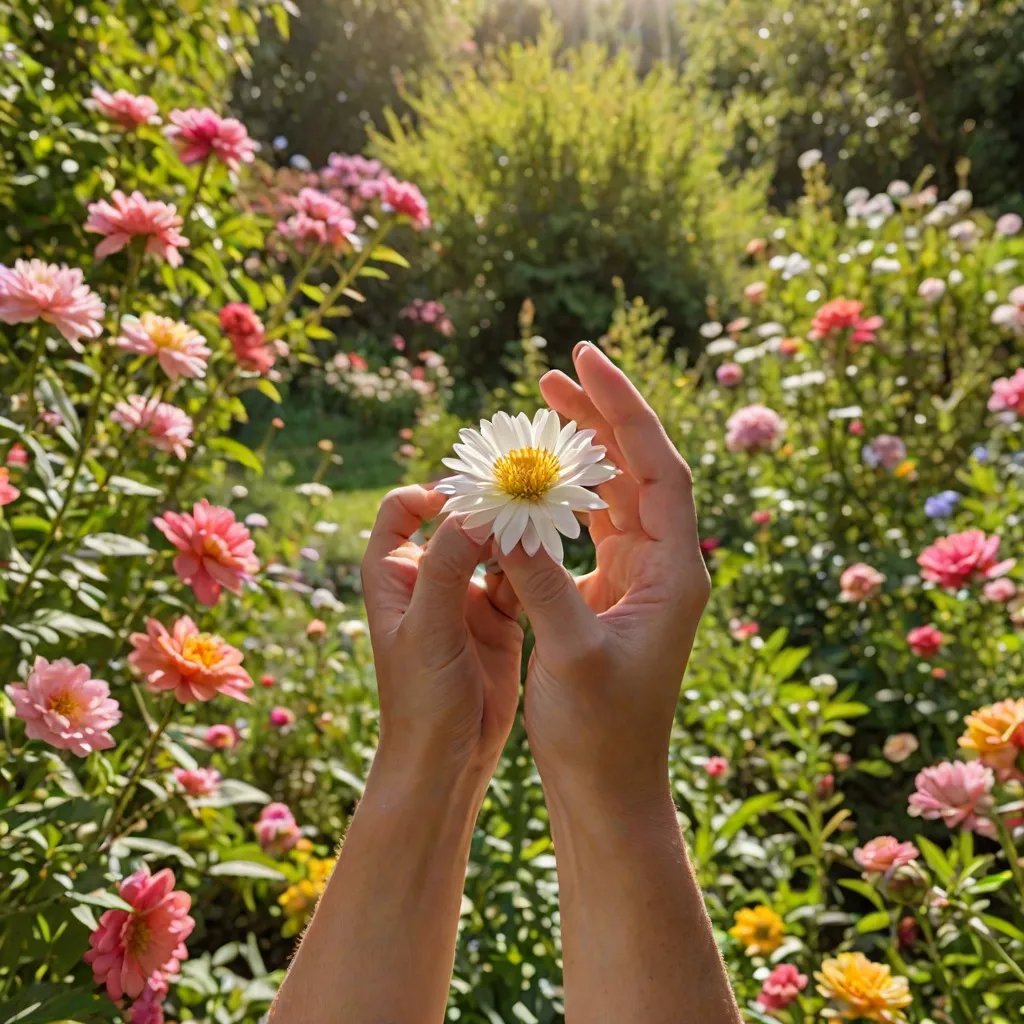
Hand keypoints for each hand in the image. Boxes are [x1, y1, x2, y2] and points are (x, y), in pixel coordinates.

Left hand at [361, 486, 522, 784]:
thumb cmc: (421, 700)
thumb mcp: (429, 630)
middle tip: (525, 499)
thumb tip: (473, 512)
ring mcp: (465, 596)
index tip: (473, 497)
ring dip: (515, 536)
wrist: (447, 760)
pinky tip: (551, 564)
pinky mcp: (498, 616)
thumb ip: (446, 568)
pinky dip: (533, 568)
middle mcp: (428, 577)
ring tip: (544, 526)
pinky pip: (518, 576)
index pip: (403, 507)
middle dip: (487, 509)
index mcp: (392, 573)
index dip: (433, 493)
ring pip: (492, 546)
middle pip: (457, 521)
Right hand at [497, 342, 710, 805]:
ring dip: (579, 456)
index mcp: (672, 573)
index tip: (586, 360)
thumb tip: (504, 514)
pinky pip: (588, 532)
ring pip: (611, 498)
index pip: (658, 466)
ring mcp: (635, 581)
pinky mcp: (607, 597)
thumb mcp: (568, 652)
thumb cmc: (600, 732)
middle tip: (554, 375)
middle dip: (599, 419)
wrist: (610, 790)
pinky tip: (533, 482)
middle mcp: (662, 567)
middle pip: (637, 471)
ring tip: (539, 415)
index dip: (625, 408)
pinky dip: (561, 501)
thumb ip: (539, 579)